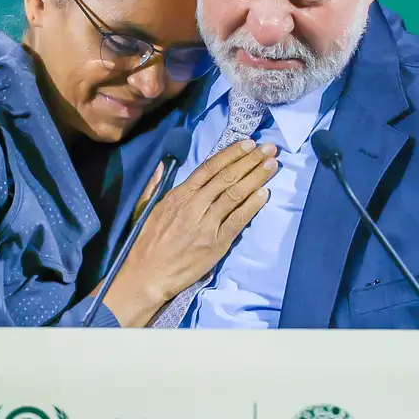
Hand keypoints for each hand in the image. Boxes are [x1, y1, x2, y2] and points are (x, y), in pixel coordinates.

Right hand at [100, 139, 279, 325]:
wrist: (147, 275)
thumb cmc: (147, 243)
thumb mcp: (147, 208)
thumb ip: (156, 184)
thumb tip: (164, 164)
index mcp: (179, 195)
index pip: (209, 168)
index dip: (231, 154)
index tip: (248, 143)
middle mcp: (194, 206)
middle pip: (227, 177)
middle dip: (250, 160)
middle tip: (269, 149)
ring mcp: (207, 224)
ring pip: (235, 194)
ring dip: (256, 178)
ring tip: (272, 165)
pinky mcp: (216, 243)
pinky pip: (238, 220)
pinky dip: (252, 205)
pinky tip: (265, 193)